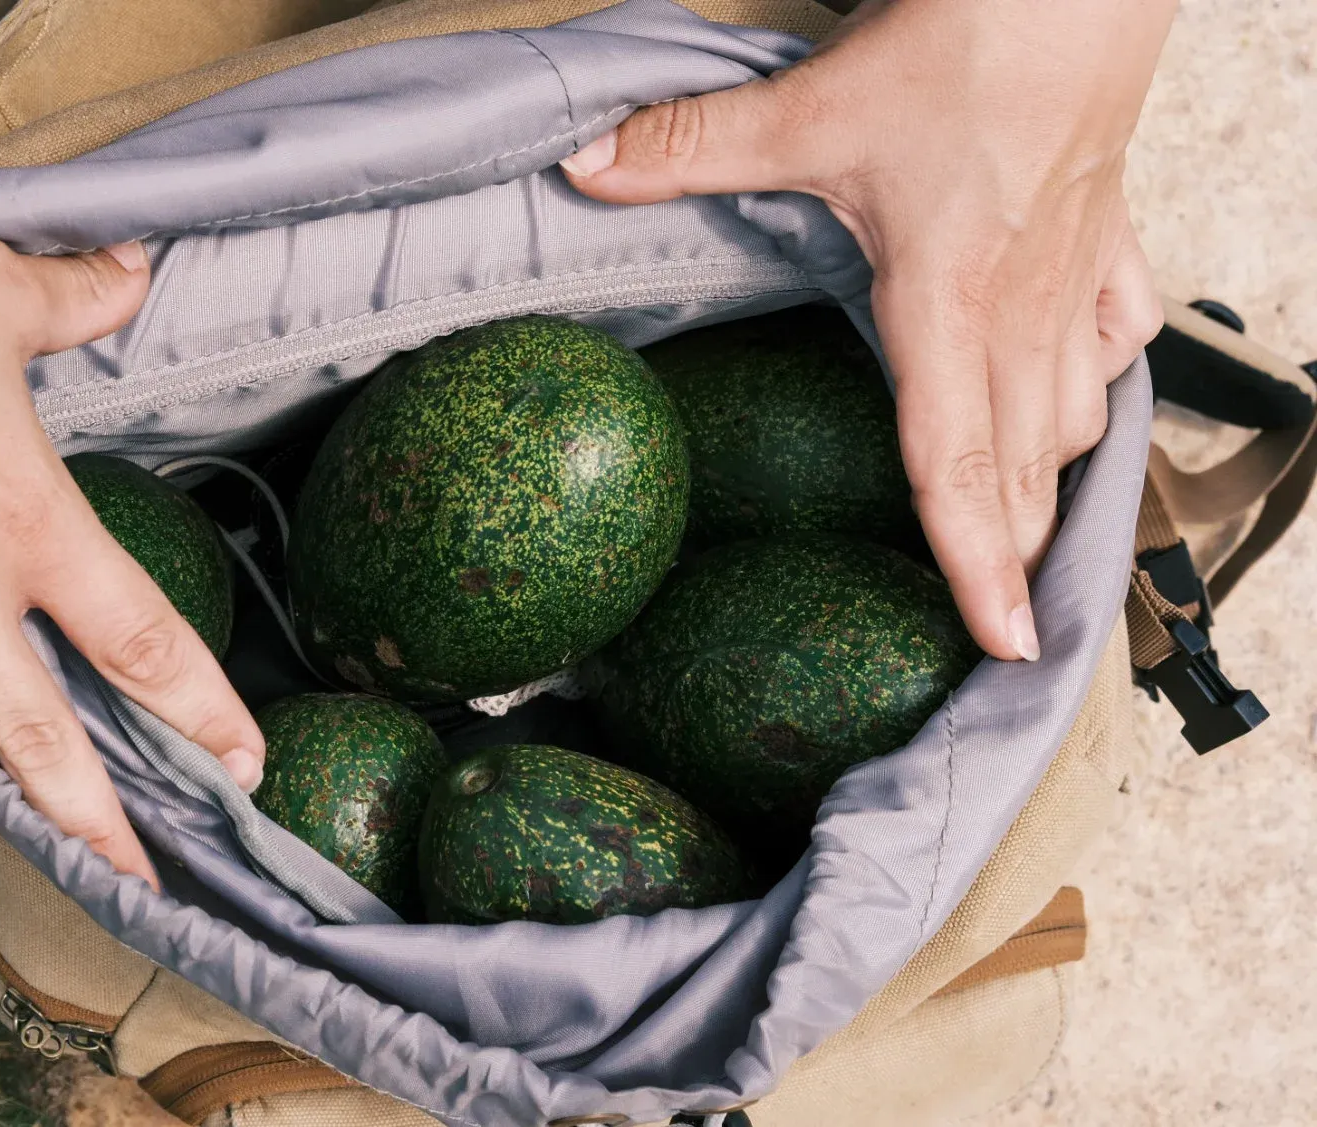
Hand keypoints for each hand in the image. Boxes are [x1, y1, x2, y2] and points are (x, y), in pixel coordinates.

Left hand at [560, 0, 1171, 660]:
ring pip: (1078, 414)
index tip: (999, 641)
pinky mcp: (1107, 237)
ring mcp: (1075, 279)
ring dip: (1051, 482)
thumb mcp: (809, 108)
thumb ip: (690, 146)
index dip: (975, 564)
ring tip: (1024, 537)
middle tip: (1006, 626)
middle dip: (1015, 555)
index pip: (957, 462)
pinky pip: (1120, 339)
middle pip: (1023, 466)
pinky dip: (1099, 386)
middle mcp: (1020, 309)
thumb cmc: (968, 48)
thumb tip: (586, 166)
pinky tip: (1078, 404)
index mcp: (946, 303)